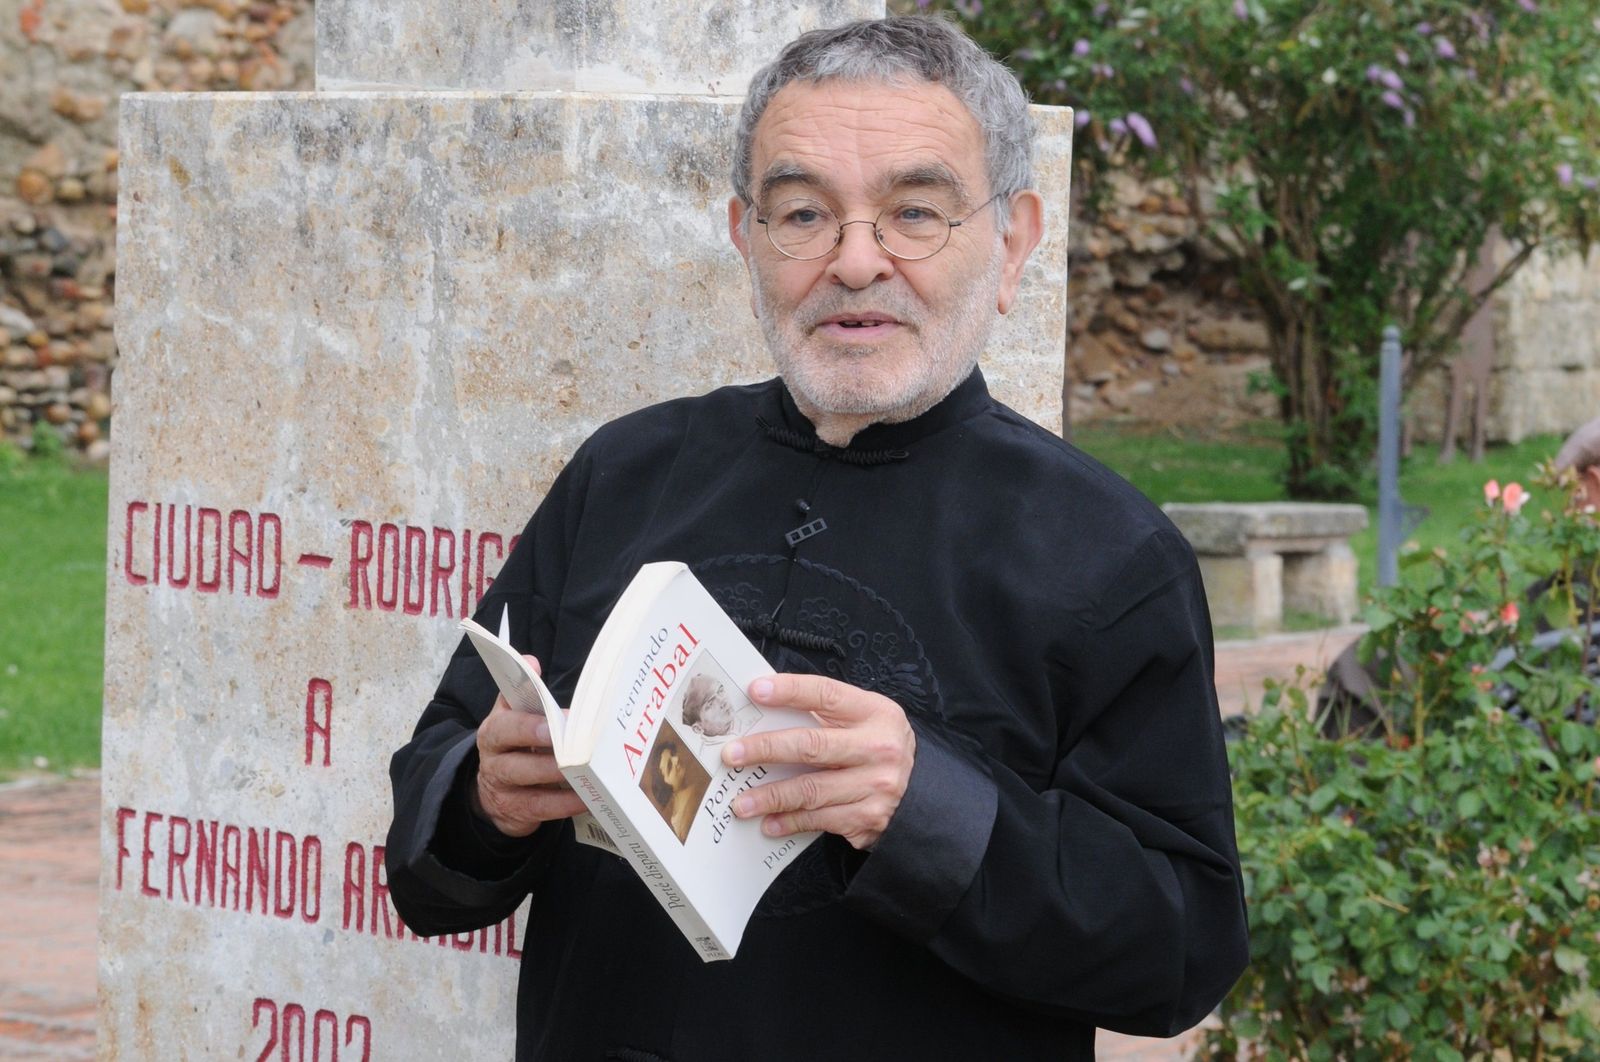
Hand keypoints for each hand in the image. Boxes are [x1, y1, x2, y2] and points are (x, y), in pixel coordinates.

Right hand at [473, 654, 586, 836]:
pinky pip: (541, 807)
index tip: (557, 719)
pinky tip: (587, 797)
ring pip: (527, 781)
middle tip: (570, 745)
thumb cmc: (514, 744)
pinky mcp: (515, 811)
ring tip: (585, 772)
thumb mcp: (513, 716)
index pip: (506, 723)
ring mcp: (502, 787)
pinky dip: (565, 803)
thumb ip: (524, 690)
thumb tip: (531, 661)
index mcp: (495, 730)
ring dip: (556, 776)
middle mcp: (493, 759)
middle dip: (541, 748)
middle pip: (513, 754)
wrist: (494, 790)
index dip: (530, 723)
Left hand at [723, 674, 914, 850]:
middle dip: (766, 749)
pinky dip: (789, 822)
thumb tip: (766, 710)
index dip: (790, 690)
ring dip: (770, 796)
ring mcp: (875, 786)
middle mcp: (879, 748)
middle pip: (812, 746)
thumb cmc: (879, 749)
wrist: (922, 794)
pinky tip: (768, 822)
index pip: (827, 695)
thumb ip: (826, 714)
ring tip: (740, 802)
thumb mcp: (866, 721)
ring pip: (811, 790)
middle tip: (733, 754)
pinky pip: (819, 820)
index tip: (755, 690)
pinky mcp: (867, 818)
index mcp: (876, 713)